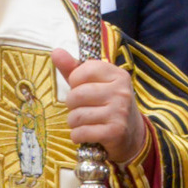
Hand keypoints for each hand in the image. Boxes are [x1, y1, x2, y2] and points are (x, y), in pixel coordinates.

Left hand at [51, 49, 145, 163]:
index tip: (82, 88)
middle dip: (72, 105)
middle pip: (77, 95)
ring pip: (77, 116)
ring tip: (84, 122)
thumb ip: (73, 68)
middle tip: (82, 109)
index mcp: (117, 75)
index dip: (75, 81)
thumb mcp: (93, 84)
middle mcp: (121, 92)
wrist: (131, 135)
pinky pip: (81, 132)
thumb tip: (56, 51)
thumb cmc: (106, 104)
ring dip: (74, 122)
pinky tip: (85, 134)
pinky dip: (77, 136)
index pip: (85, 70)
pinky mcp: (115, 132)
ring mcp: (120, 112)